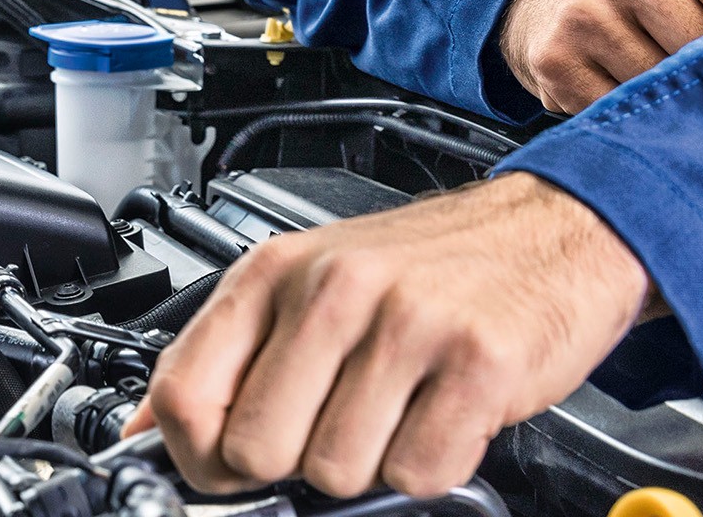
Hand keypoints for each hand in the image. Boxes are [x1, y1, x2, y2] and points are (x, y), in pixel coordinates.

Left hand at [128, 174, 652, 497]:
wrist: (555, 229)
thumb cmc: (429, 265)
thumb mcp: (310, 283)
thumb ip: (231, 355)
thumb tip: (147, 433)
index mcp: (276, 271)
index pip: (183, 393)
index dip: (196, 456)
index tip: (225, 467)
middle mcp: (333, 289)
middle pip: (256, 449)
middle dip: (292, 467)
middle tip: (336, 430)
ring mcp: (406, 324)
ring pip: (335, 471)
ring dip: (369, 466)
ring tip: (399, 410)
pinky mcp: (476, 363)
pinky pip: (418, 473)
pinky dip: (432, 465)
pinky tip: (443, 415)